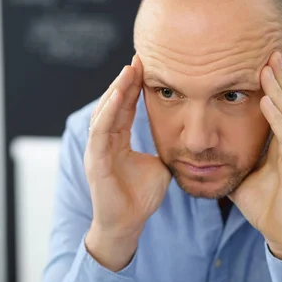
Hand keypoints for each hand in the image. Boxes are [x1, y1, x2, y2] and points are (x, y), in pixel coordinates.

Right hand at [84, 54, 171, 270]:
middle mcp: (105, 140)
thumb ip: (165, 148)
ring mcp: (97, 149)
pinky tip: (120, 94)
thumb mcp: (159, 166)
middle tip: (140, 56)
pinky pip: (101, 130)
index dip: (135, 86)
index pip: (126, 106)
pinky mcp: (95, 160)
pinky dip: (110, 111)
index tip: (148, 65)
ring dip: (117, 89)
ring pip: (106, 111)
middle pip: (115, 103)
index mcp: (117, 140)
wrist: (128, 225)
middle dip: (126, 80)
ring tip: (130, 69)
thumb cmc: (140, 197)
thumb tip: (185, 137)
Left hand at [228, 52, 281, 263]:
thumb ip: (229, 158)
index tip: (268, 56)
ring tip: (269, 65)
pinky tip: (266, 101)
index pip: (279, 105)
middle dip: (281, 75)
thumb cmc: (264, 205)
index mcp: (280, 142)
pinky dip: (277, 118)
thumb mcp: (241, 175)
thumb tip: (204, 148)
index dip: (276, 82)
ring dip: (279, 88)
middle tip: (272, 48)